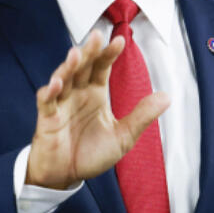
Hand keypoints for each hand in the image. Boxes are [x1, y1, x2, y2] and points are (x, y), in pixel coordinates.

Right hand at [26, 31, 169, 188]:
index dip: (109, 54)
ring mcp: (61, 103)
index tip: (120, 41)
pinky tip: (56, 84)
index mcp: (96, 94)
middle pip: (83, 67)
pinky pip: (46, 101)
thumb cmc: (91, 155)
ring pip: (64, 78)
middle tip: (96, 36)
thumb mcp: (123, 136)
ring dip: (68, 66)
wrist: (67, 176)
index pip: (102, 68)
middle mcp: (78, 94)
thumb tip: (167, 96)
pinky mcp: (47, 117)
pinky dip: (49, 92)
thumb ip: (141, 116)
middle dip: (89, 51)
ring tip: (76, 54)